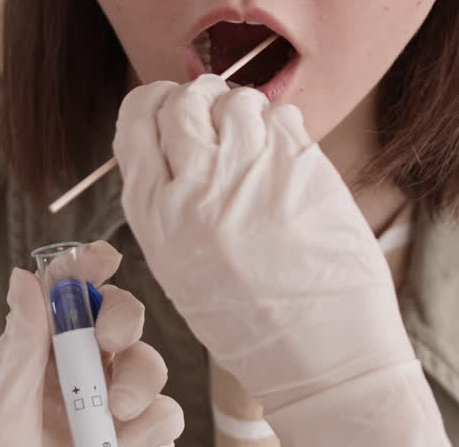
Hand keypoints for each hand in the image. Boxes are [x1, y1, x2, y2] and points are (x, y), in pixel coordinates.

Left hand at [0, 242, 183, 446]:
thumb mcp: (1, 405)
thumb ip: (21, 344)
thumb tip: (24, 278)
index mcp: (44, 353)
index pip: (70, 296)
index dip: (89, 268)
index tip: (104, 257)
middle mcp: (83, 372)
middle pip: (123, 319)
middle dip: (124, 319)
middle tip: (109, 341)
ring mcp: (114, 408)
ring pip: (151, 368)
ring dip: (141, 383)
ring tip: (113, 416)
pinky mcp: (138, 442)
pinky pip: (166, 418)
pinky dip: (151, 428)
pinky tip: (122, 444)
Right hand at [113, 76, 447, 445]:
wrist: (322, 357)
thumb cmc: (250, 321)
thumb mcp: (177, 264)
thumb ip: (167, 198)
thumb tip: (173, 135)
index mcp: (155, 214)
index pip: (136, 119)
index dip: (154, 105)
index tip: (169, 109)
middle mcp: (194, 186)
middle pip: (183, 100)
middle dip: (198, 102)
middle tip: (218, 122)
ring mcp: (250, 170)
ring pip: (232, 99)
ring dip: (243, 112)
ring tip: (256, 148)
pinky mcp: (300, 165)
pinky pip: (280, 113)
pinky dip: (280, 125)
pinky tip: (284, 159)